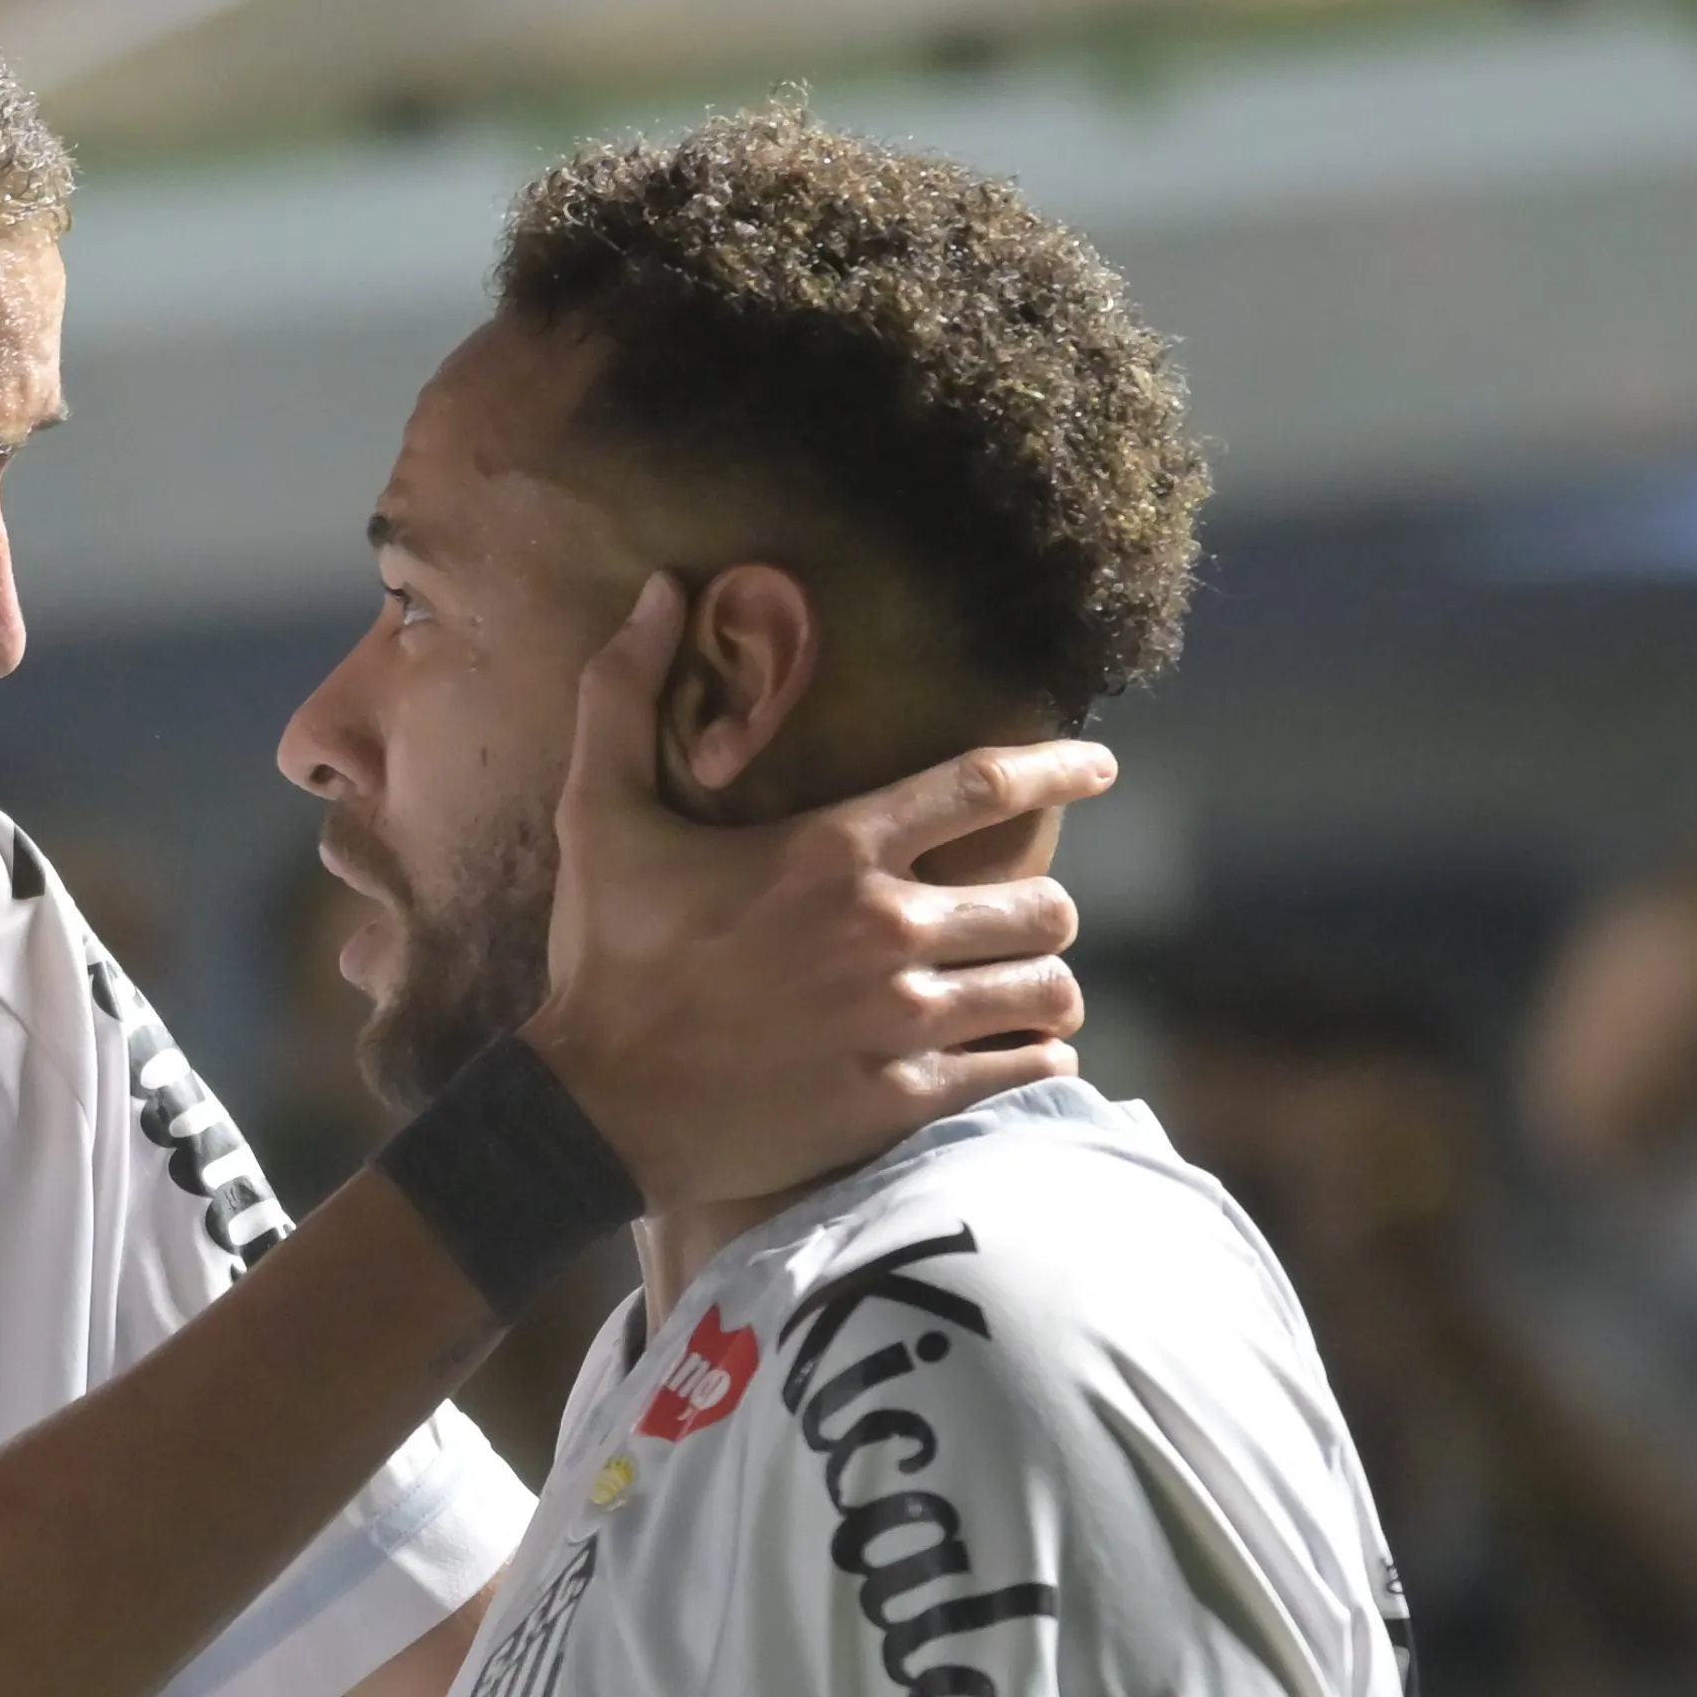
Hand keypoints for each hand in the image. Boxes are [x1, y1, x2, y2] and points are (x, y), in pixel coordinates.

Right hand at [521, 573, 1105, 1208]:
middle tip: (1019, 917)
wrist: (595, 1108)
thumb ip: (625, 694)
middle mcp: (886, 930)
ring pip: (1046, 990)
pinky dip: (1031, 1059)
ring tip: (1025, 990)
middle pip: (1045, 901)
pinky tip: (1017, 1054)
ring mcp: (901, 1022)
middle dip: (1043, 908)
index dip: (1060, 767)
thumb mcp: (599, 815)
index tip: (1101, 765)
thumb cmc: (604, 955)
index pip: (984, 786)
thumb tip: (660, 588)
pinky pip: (1018, 1071)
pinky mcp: (900, 1100)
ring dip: (1043, 987)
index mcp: (834, 851)